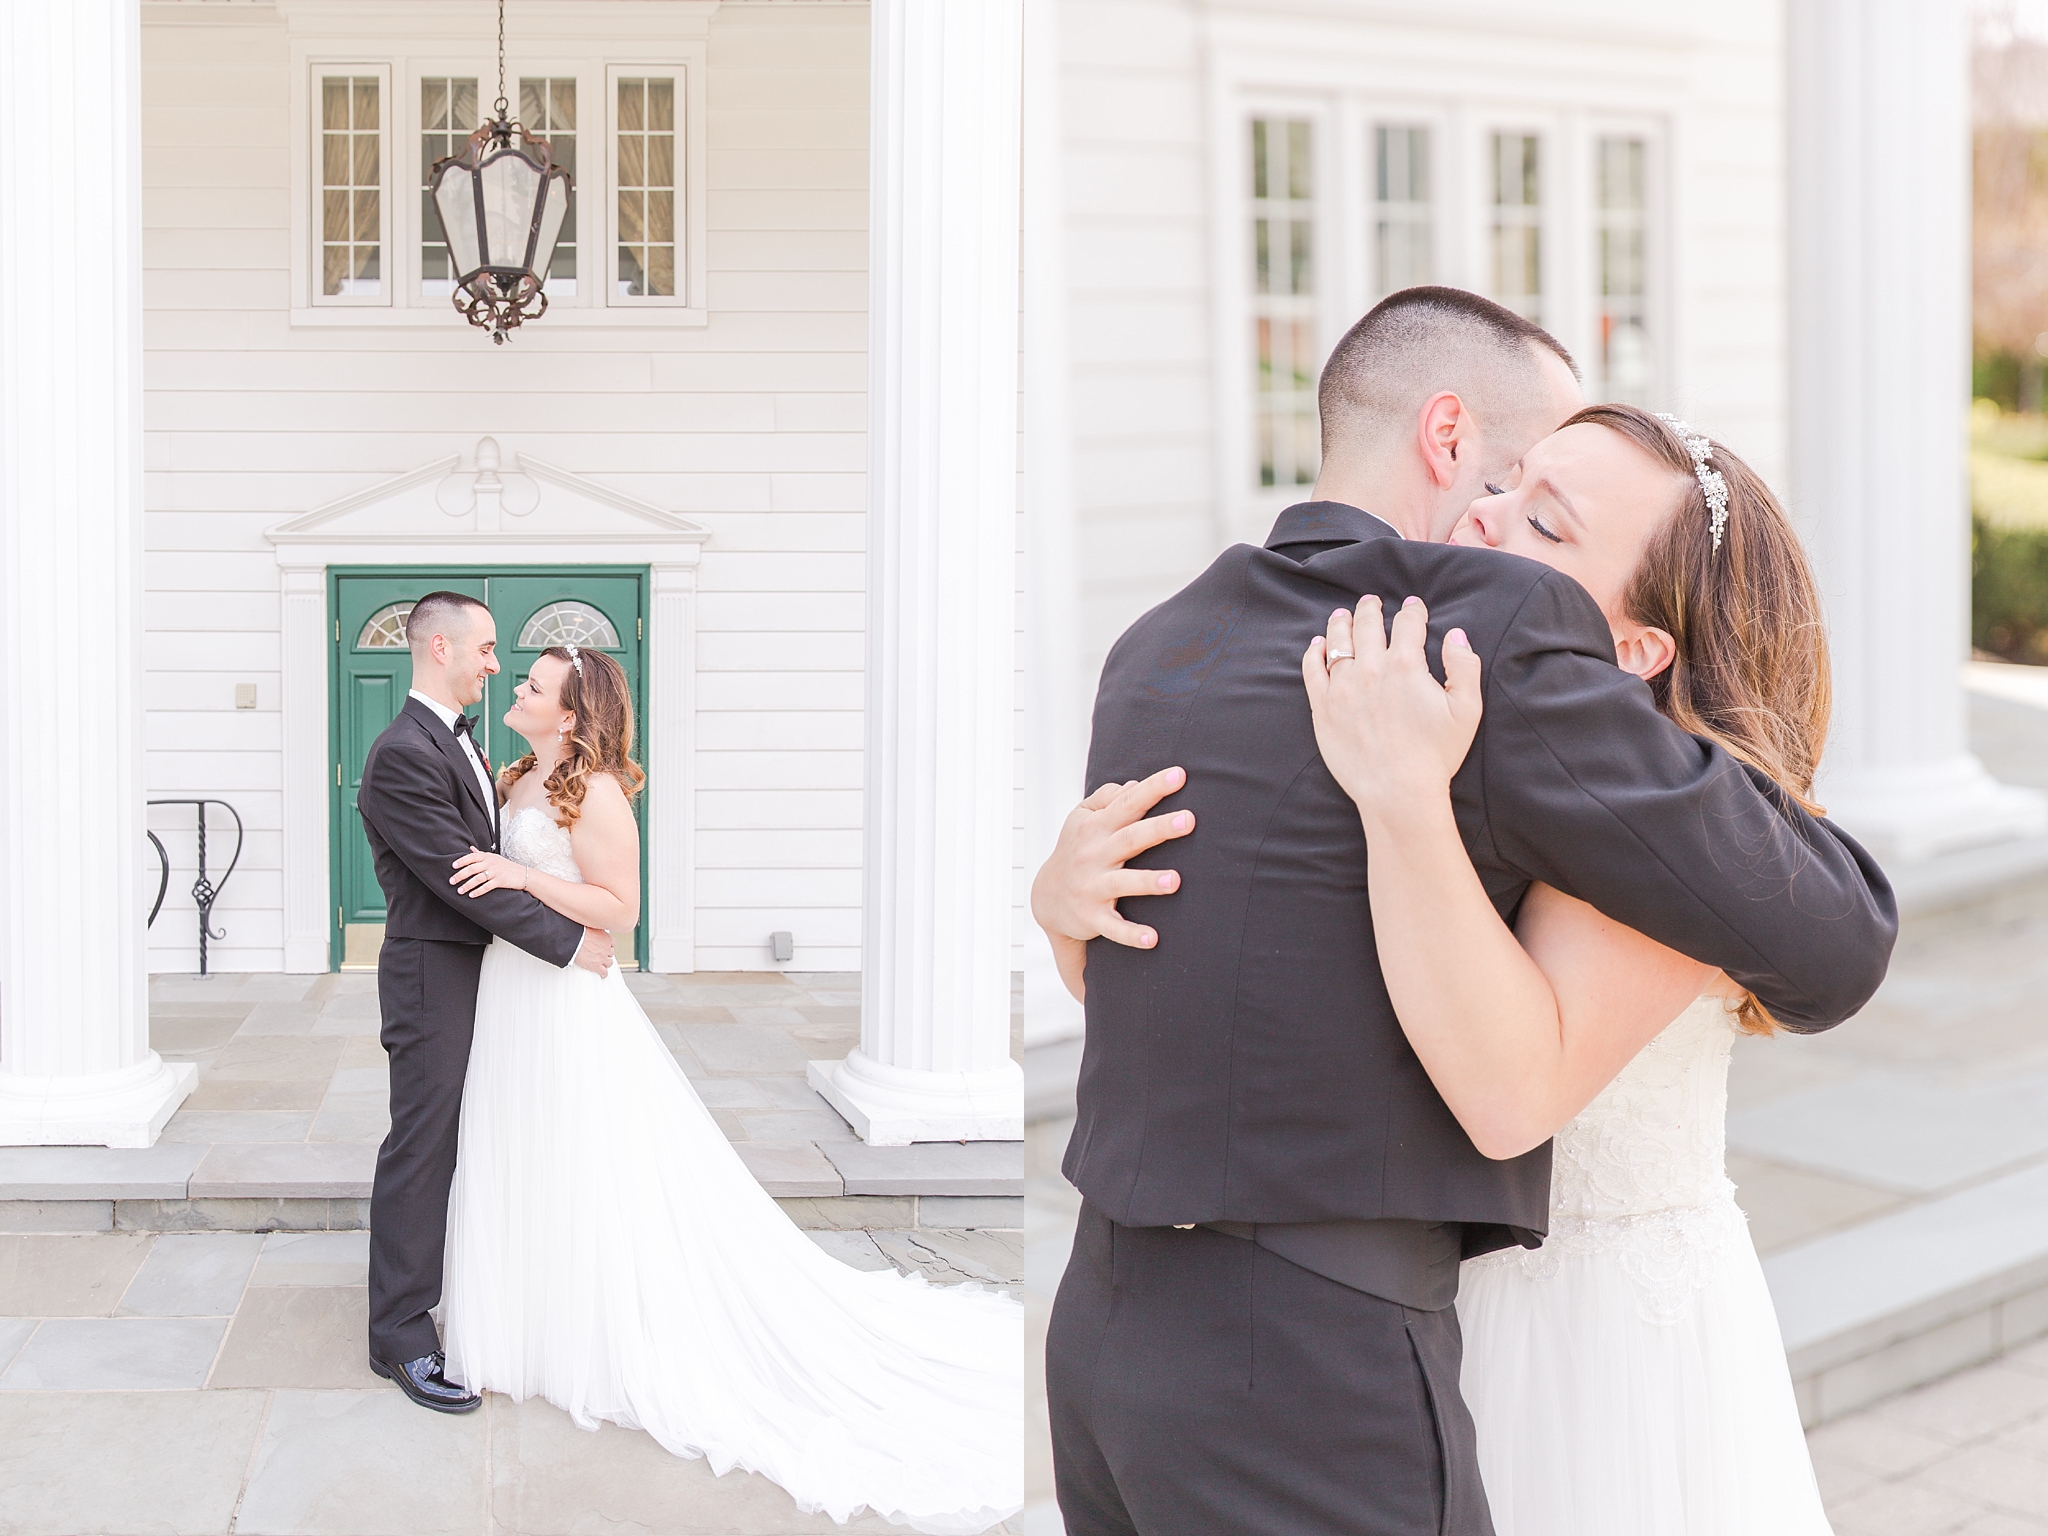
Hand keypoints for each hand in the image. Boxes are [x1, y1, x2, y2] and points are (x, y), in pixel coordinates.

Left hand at [451, 846, 527, 897]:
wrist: (523, 874)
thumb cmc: (506, 866)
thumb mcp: (494, 857)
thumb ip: (481, 853)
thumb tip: (470, 848)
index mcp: (487, 856)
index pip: (472, 857)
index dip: (462, 861)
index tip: (452, 866)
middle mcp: (491, 863)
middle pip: (472, 868)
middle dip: (460, 875)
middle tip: (451, 881)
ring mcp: (496, 872)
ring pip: (478, 878)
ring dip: (467, 885)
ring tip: (459, 891)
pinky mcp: (501, 881)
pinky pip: (487, 886)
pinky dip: (478, 891)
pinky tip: (471, 895)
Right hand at [572, 927, 613, 975]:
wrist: (574, 941)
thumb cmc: (580, 932)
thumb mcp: (592, 927)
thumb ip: (596, 929)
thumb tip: (595, 926)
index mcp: (607, 938)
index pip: (612, 943)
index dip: (608, 945)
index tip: (604, 946)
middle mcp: (606, 948)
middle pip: (611, 953)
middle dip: (606, 954)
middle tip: (601, 954)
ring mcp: (602, 958)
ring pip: (609, 963)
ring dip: (606, 963)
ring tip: (602, 963)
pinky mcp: (596, 966)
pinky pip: (603, 972)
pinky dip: (604, 974)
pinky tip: (603, 974)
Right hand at [1029, 765, 1194, 950]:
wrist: (1046, 897)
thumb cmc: (1076, 849)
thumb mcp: (1080, 817)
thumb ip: (1106, 797)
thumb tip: (1135, 785)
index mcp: (1096, 827)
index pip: (1128, 803)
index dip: (1153, 788)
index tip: (1180, 775)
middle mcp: (1095, 854)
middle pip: (1131, 838)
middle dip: (1159, 829)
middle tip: (1189, 820)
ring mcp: (1092, 887)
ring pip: (1122, 883)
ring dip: (1148, 882)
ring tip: (1175, 880)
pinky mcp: (1092, 917)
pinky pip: (1113, 927)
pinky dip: (1131, 934)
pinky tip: (1152, 939)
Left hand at [1302, 595, 1481, 824]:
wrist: (1398, 791)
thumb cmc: (1436, 754)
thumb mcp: (1467, 710)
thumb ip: (1464, 667)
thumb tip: (1456, 634)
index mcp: (1406, 665)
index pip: (1408, 624)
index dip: (1413, 611)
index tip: (1414, 607)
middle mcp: (1371, 669)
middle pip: (1368, 625)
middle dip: (1372, 609)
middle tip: (1372, 602)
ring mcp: (1342, 687)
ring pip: (1338, 641)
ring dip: (1342, 623)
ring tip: (1343, 614)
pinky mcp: (1323, 707)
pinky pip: (1312, 669)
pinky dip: (1314, 651)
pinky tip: (1318, 644)